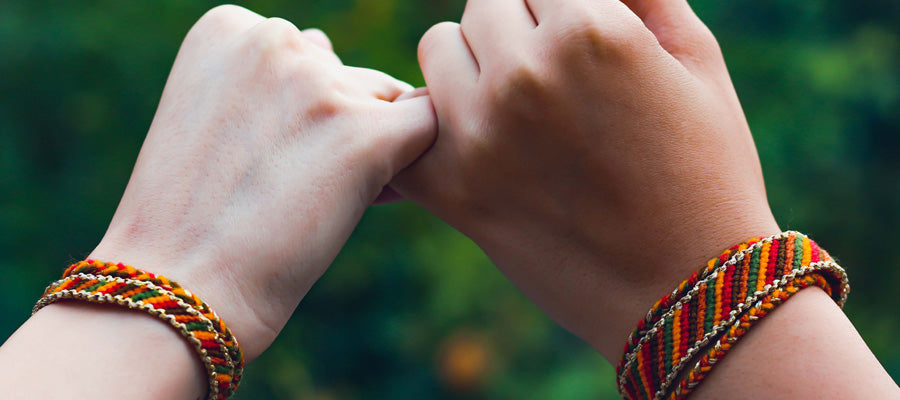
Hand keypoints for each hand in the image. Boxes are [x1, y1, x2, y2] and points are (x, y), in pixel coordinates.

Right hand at [88, 5, 435, 359]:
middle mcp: (274, 38)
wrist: (179, 286)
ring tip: (320, 202)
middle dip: (344, 126)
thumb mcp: (214, 118)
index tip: (272, 158)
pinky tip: (371, 197)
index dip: (310, 110)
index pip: (311, 53)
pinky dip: (409, 163)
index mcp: (229, 27)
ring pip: (387, 102)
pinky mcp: (364, 133)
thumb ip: (275, 86)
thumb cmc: (191, 218)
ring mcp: (321, 83)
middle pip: (350, 76)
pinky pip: (426, 126)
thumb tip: (356, 82)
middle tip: (298, 188)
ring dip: (373, 147)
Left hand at [393, 0, 778, 359]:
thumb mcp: (698, 61)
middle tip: (551, 74)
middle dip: (516, 27)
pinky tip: (472, 142)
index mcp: (588, 31)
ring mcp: (477, 133)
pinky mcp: (449, 187)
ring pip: (439, 49)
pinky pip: (407, 123)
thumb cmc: (705, 170)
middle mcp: (523, 74)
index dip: (559, 6)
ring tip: (516, 106)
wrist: (684, 288)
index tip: (573, 39)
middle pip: (484, 4)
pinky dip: (432, 125)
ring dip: (472, 64)